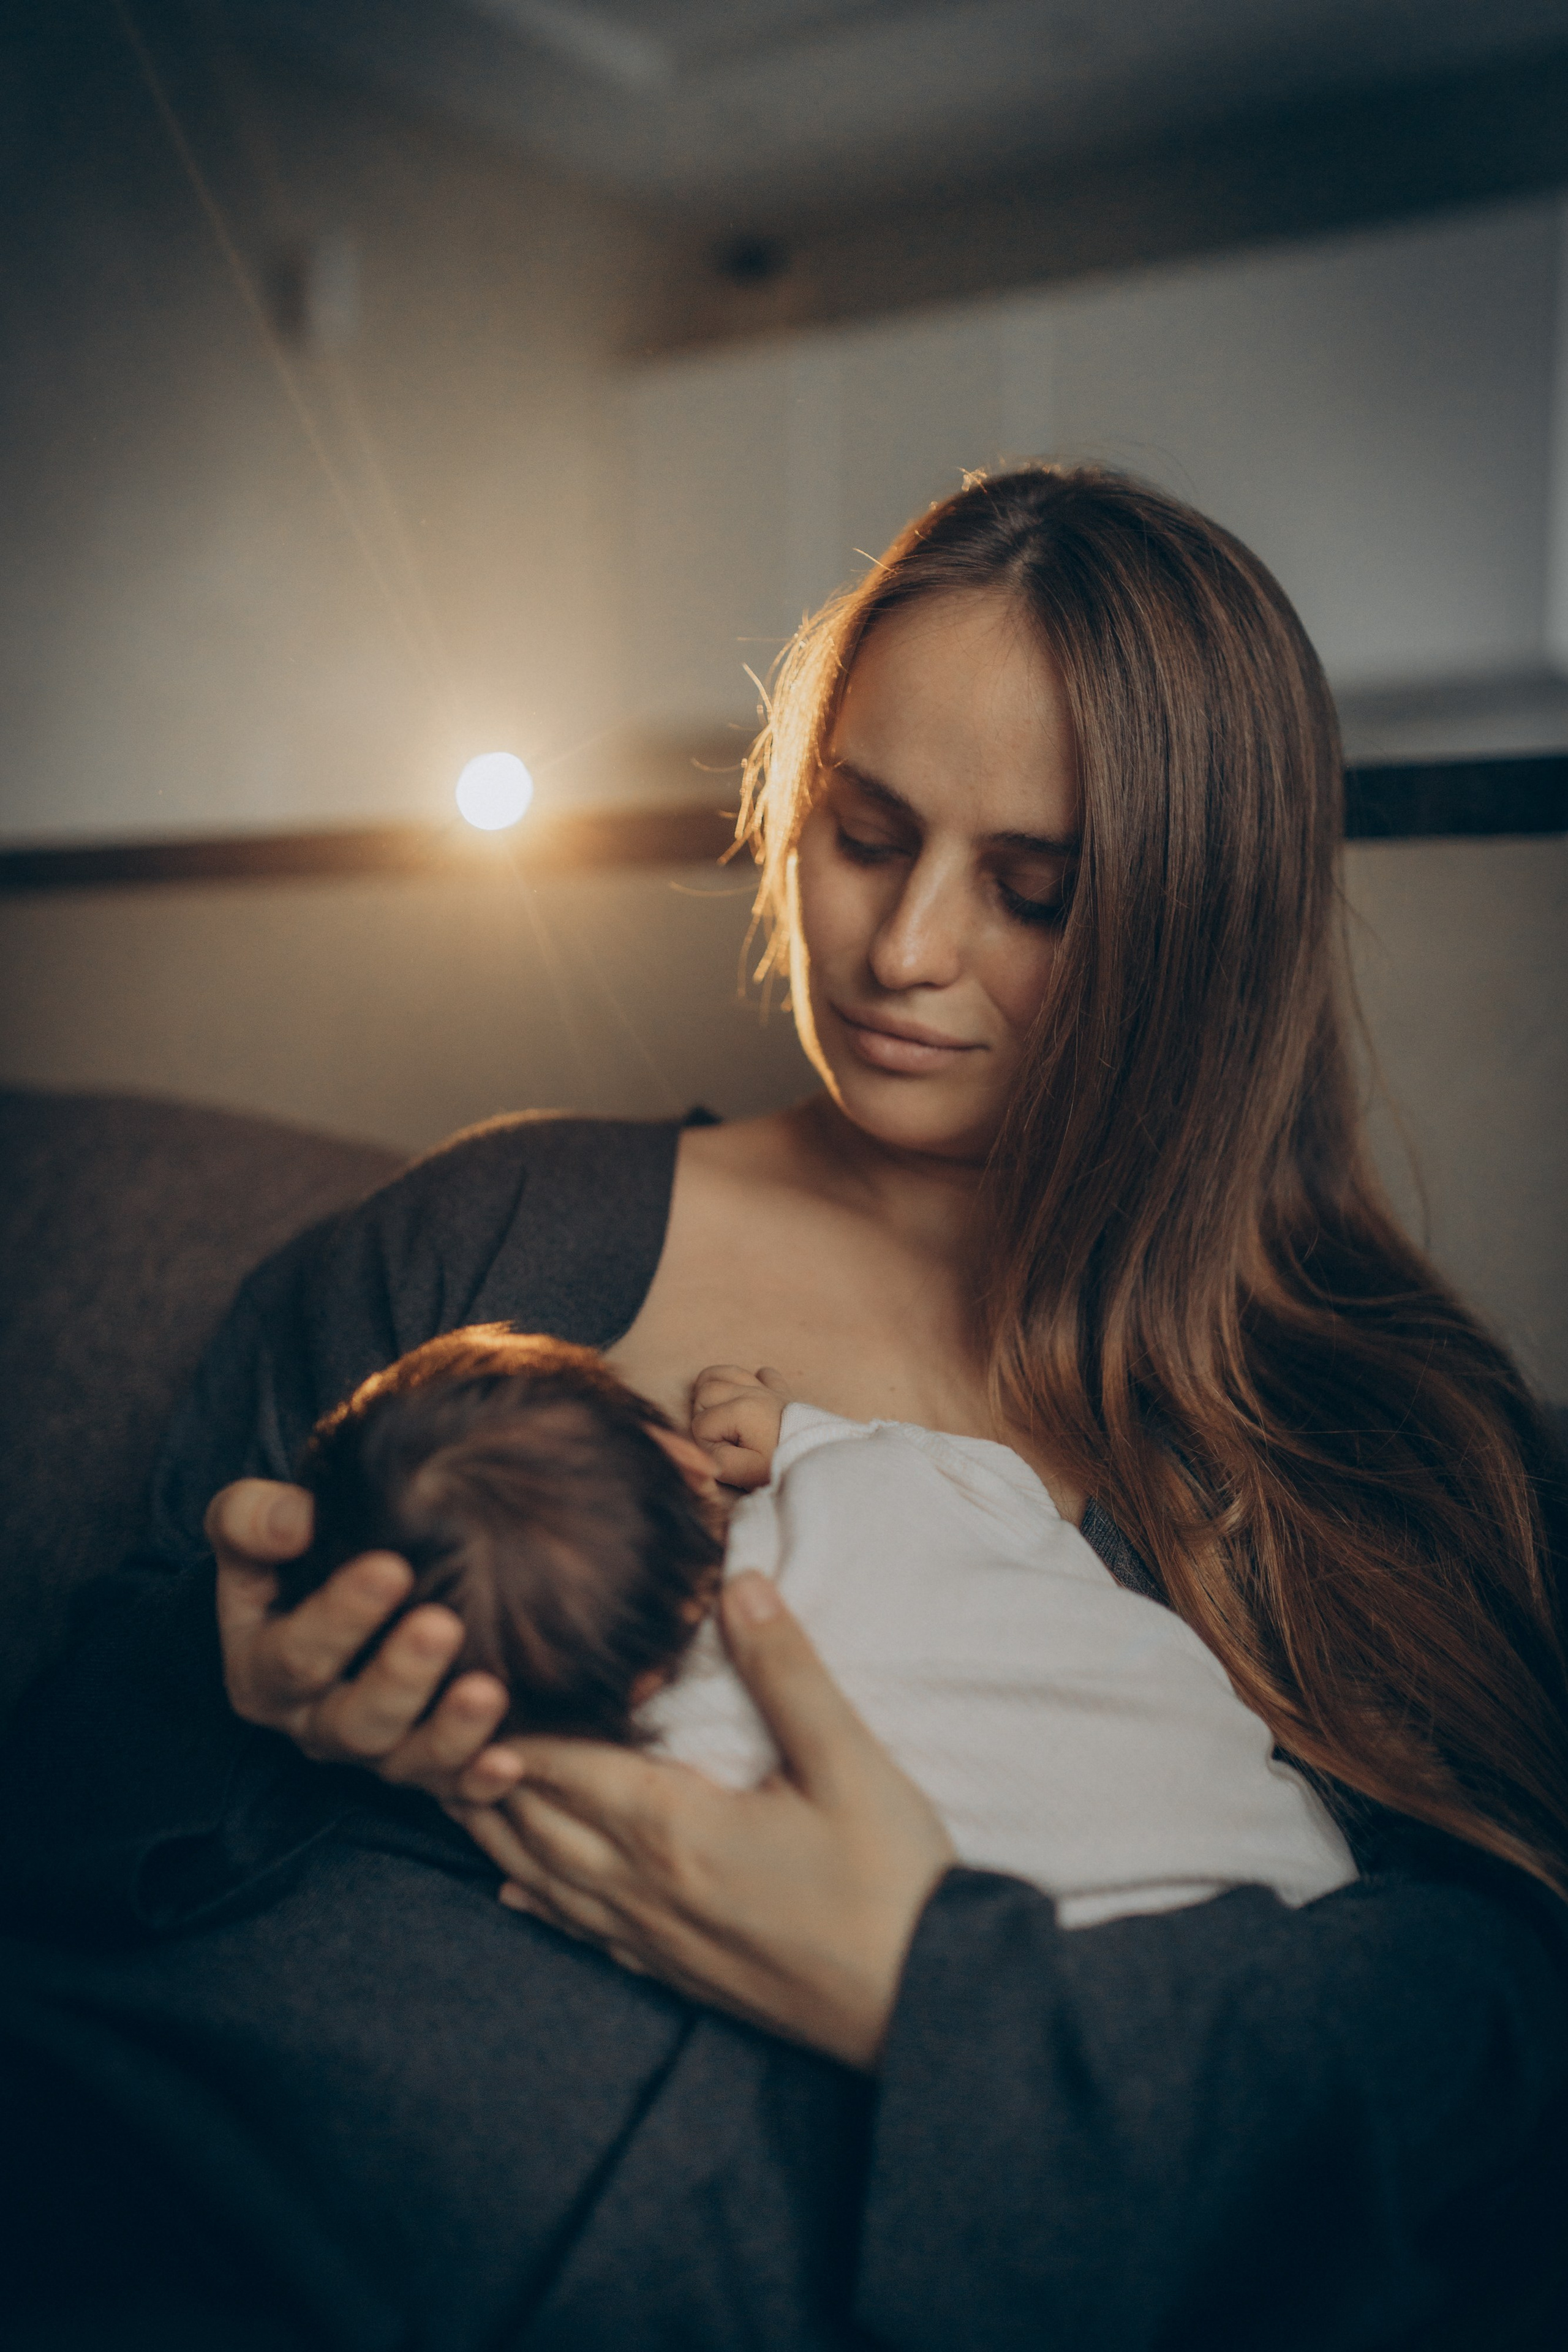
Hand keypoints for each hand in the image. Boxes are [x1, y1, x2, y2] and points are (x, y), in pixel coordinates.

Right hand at [205, 1479, 526, 1803]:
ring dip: (449, 1733)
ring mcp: (373, 1752)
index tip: (390, 1567)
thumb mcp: (248, 1530)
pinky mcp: (424, 1769)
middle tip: (442, 1626)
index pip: (295, 1654)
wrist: (331, 1593)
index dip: (339, 1617)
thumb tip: (295, 1518)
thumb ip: (252, 1519)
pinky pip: (452, 1790)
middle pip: (353, 1720)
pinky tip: (510, 1759)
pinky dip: (479, 1781)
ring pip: (405, 1761)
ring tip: (487, 1691)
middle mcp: (315, 1722)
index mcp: (264, 1669)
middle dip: (399, 1677)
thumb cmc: (290, 1554)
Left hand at [452, 1572, 955, 2071]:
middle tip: (433, 1726)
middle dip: (479, 1774)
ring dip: (497, 1830)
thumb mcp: (848, 1761)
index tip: (466, 1680)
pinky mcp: (681, 1974)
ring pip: (547, 1876)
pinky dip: (540, 1902)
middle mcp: (645, 1887)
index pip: (562, 1765)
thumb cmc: (892, 1879)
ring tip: (452, 1791)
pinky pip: (585, 1932)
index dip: (508, 1724)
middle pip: (533, 1821)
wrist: (925, 2005)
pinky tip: (517, 1892)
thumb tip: (740, 1583)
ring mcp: (658, 1939)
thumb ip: (787, 1670)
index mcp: (674, 1828)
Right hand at [689, 1364, 792, 1489]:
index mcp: (741, 1410)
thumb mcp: (746, 1473)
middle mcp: (751, 1392)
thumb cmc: (783, 1466)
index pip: (701, 1424)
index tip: (725, 1459)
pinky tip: (753, 1400)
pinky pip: (762, 1374)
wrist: (823, 1461)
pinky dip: (751, 1382)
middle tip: (717, 1437)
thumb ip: (716, 1460)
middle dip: (703, 1413)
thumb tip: (705, 1449)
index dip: (706, 1444)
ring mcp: (767, 1389)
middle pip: (705, 1390)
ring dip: (714, 1389)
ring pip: (726, 1372)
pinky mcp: (782, 1392)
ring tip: (718, 1412)